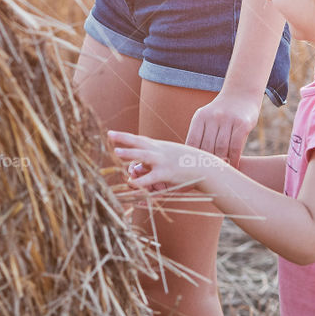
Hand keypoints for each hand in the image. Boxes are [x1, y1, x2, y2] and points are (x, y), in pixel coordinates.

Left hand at [107, 130, 226, 193]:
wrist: (205, 167)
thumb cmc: (186, 163)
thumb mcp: (168, 158)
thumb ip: (150, 163)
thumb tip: (132, 170)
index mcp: (159, 146)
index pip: (138, 139)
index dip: (124, 137)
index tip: (111, 133)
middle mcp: (159, 151)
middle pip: (138, 142)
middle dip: (123, 138)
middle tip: (109, 134)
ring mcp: (162, 161)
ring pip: (143, 156)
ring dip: (129, 153)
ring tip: (116, 152)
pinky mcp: (166, 173)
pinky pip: (150, 179)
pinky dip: (140, 182)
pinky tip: (131, 183)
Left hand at [184, 91, 259, 168]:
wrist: (242, 94)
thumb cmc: (222, 114)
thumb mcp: (207, 119)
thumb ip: (200, 137)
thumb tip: (191, 163)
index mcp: (200, 117)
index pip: (191, 143)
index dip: (191, 160)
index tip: (192, 173)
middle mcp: (212, 117)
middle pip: (206, 147)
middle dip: (206, 165)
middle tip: (206, 179)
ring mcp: (227, 119)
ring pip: (221, 148)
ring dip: (221, 164)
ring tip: (221, 175)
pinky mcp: (242, 123)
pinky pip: (235, 146)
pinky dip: (234, 160)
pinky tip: (234, 167)